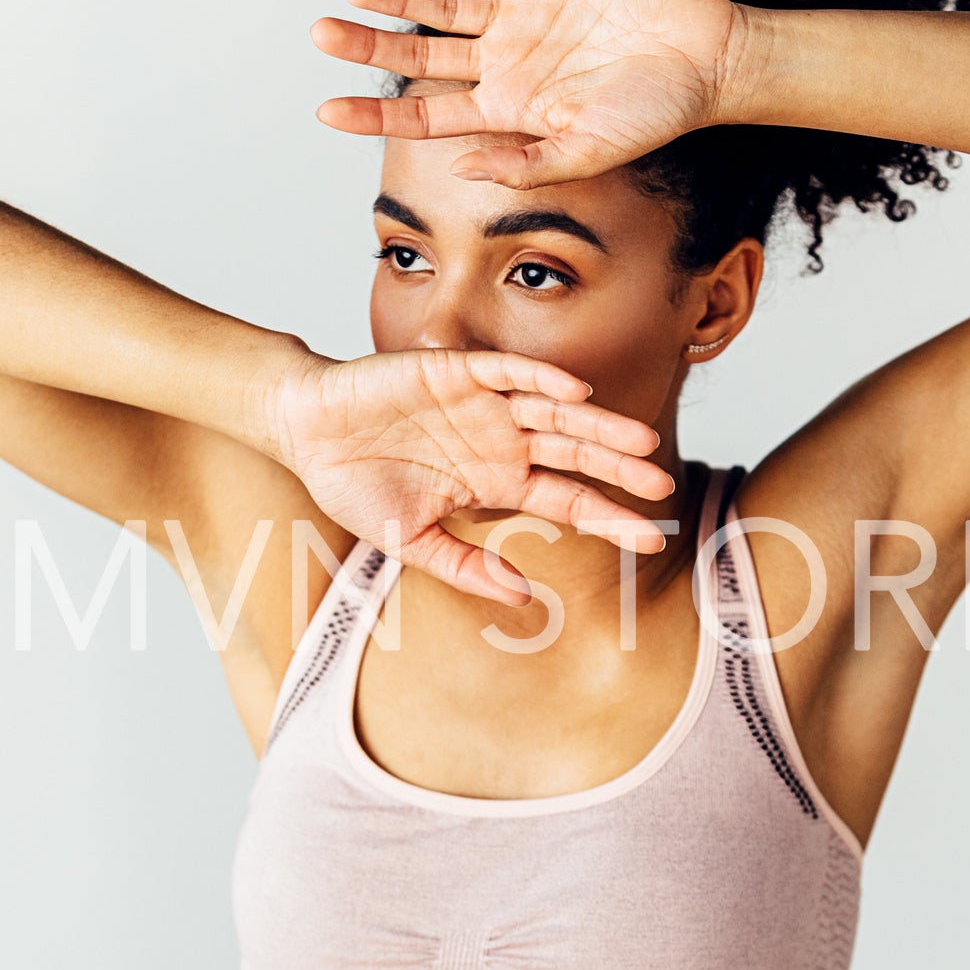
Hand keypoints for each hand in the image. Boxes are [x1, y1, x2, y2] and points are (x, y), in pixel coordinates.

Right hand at [271, 345, 672, 602]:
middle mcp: (501, 442)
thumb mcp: (411, 542)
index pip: (567, 499)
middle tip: (663, 488)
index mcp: (497, 482)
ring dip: (598, 426)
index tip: (650, 538)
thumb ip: (465, 567)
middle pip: (575, 455)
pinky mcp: (457, 371)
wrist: (306, 433)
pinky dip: (541, 379)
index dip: (608, 517)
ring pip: (556, 413)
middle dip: (619, 470)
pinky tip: (577, 394)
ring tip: (640, 443)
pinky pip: (509, 372)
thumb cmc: (355, 484)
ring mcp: (483, 405)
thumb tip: (524, 598)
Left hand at [311, 0, 756, 187]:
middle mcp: (505, 65)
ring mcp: (524, 18)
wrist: (707, 61)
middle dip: (368, 47)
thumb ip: (522, 164)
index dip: (374, 114)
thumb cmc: (655, 116)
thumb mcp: (587, 153)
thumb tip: (457, 168)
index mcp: (506, 112)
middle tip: (319, 34)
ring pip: (442, 6)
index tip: (325, 111)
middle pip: (419, 56)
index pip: (423, 116)